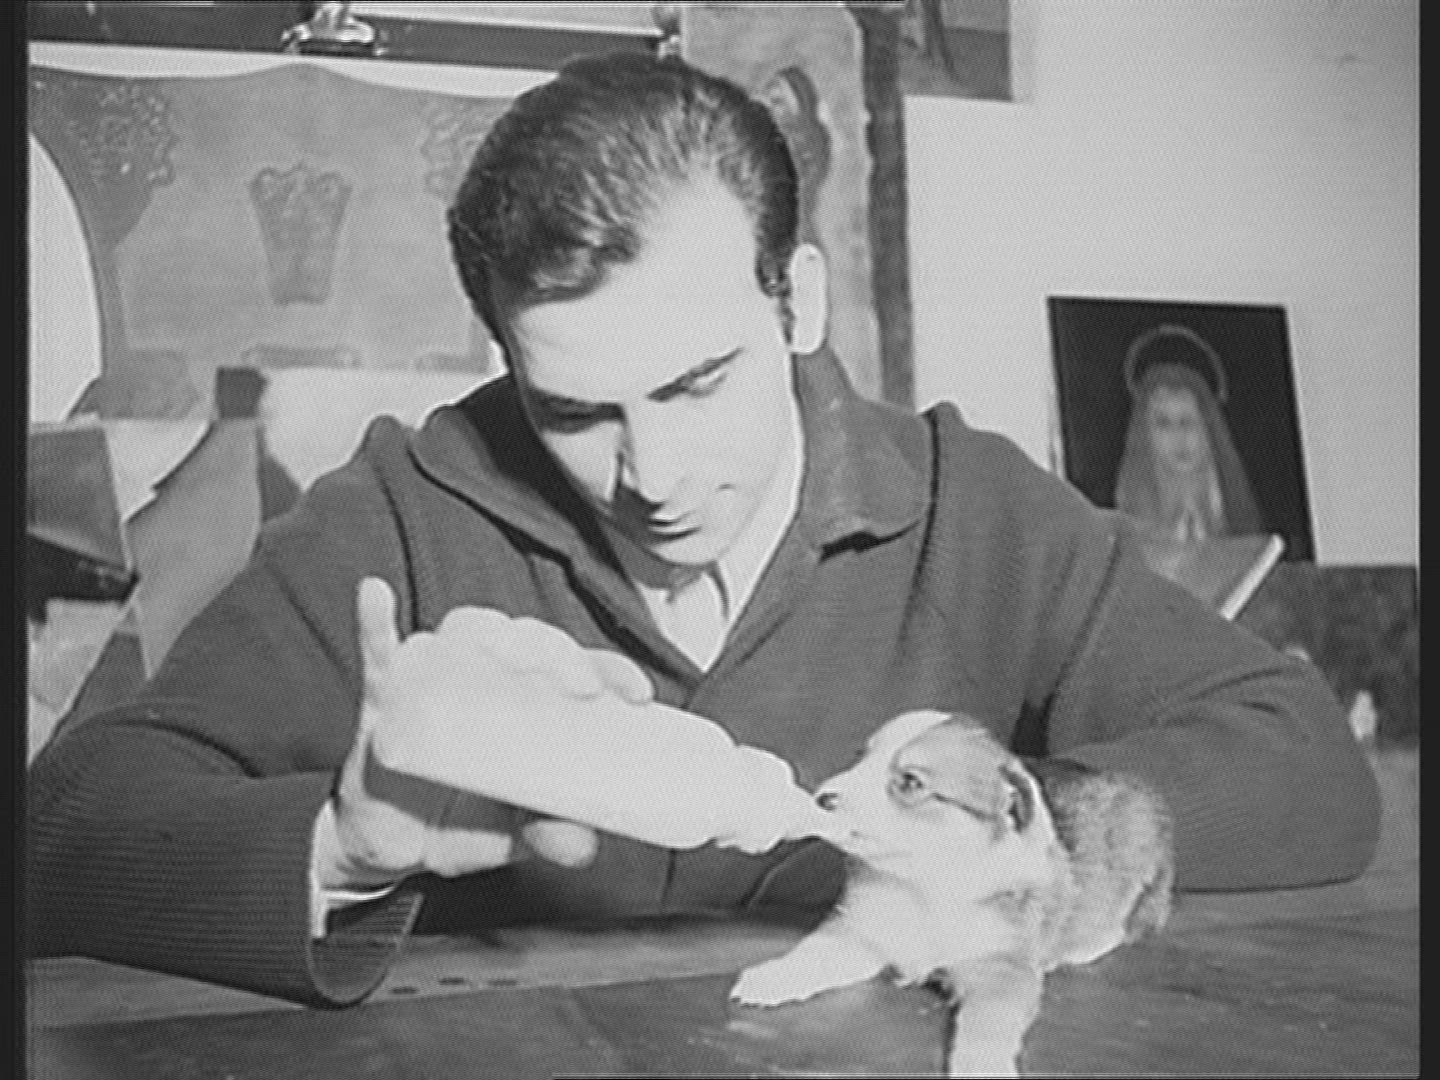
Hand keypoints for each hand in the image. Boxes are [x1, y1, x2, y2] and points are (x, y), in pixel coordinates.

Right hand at [325, 577, 654, 887]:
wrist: (390, 848)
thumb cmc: (459, 820)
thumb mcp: (514, 833)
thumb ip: (548, 832)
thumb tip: (584, 844)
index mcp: (529, 701)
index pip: (576, 666)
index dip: (608, 669)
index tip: (636, 695)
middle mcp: (486, 678)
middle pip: (529, 640)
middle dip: (561, 655)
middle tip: (581, 690)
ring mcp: (435, 680)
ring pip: (469, 633)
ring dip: (496, 637)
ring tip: (515, 661)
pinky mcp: (383, 698)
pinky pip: (377, 652)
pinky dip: (375, 622)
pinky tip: (376, 596)